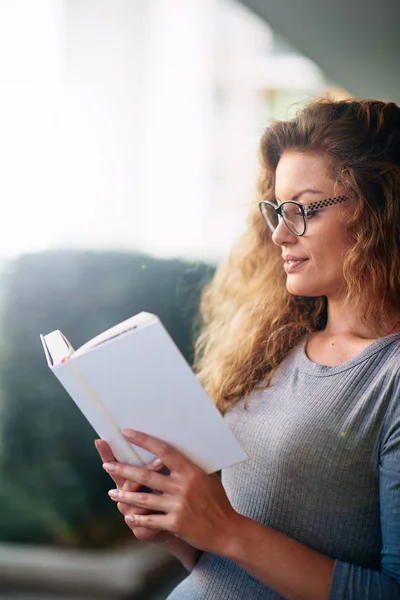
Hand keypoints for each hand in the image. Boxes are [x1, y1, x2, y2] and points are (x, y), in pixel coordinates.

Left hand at [102, 430, 238, 553]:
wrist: (227, 531)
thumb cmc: (217, 501)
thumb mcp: (208, 478)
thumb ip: (192, 466)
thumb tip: (174, 451)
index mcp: (191, 471)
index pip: (163, 451)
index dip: (144, 440)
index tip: (127, 433)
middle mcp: (183, 486)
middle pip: (146, 475)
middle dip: (123, 470)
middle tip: (107, 465)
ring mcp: (178, 505)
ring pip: (143, 499)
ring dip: (124, 496)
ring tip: (111, 494)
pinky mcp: (175, 524)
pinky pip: (150, 519)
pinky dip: (138, 519)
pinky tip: (128, 517)